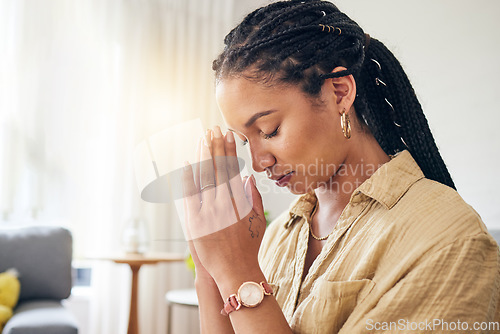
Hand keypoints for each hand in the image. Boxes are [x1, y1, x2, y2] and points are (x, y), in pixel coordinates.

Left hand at [182, 126, 265, 285]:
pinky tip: (187, 163)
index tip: (229, 135)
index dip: (230, 150)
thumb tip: (246, 177)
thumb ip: (253, 197)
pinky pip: (189, 196)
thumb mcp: (257, 221)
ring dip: (203, 156)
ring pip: (203, 178)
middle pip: (218, 169)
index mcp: (239, 202)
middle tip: (213, 129)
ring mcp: (208, 213)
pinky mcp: (195, 223)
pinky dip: (187, 179)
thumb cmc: (248, 247)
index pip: (233, 170)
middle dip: (215, 146)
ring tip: (202, 138)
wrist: (234, 271)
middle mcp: (223, 204)